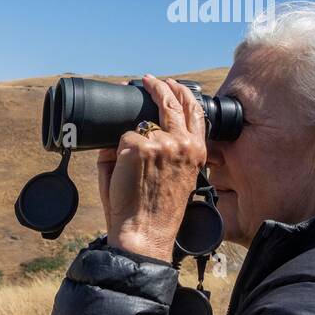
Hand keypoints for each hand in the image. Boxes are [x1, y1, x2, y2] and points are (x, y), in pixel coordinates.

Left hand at [98, 74, 206, 261]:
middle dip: (159, 87)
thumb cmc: (158, 213)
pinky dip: (117, 155)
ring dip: (131, 139)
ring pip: (140, 125)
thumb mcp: (177, 179)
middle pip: (171, 102)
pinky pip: (121, 140)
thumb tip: (147, 127)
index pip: (196, 112)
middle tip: (148, 80)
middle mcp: (182, 144)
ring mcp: (160, 143)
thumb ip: (167, 151)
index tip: (173, 85)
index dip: (183, 94)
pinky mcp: (138, 147)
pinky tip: (123, 176)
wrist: (145, 234)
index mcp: (197, 152)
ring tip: (129, 160)